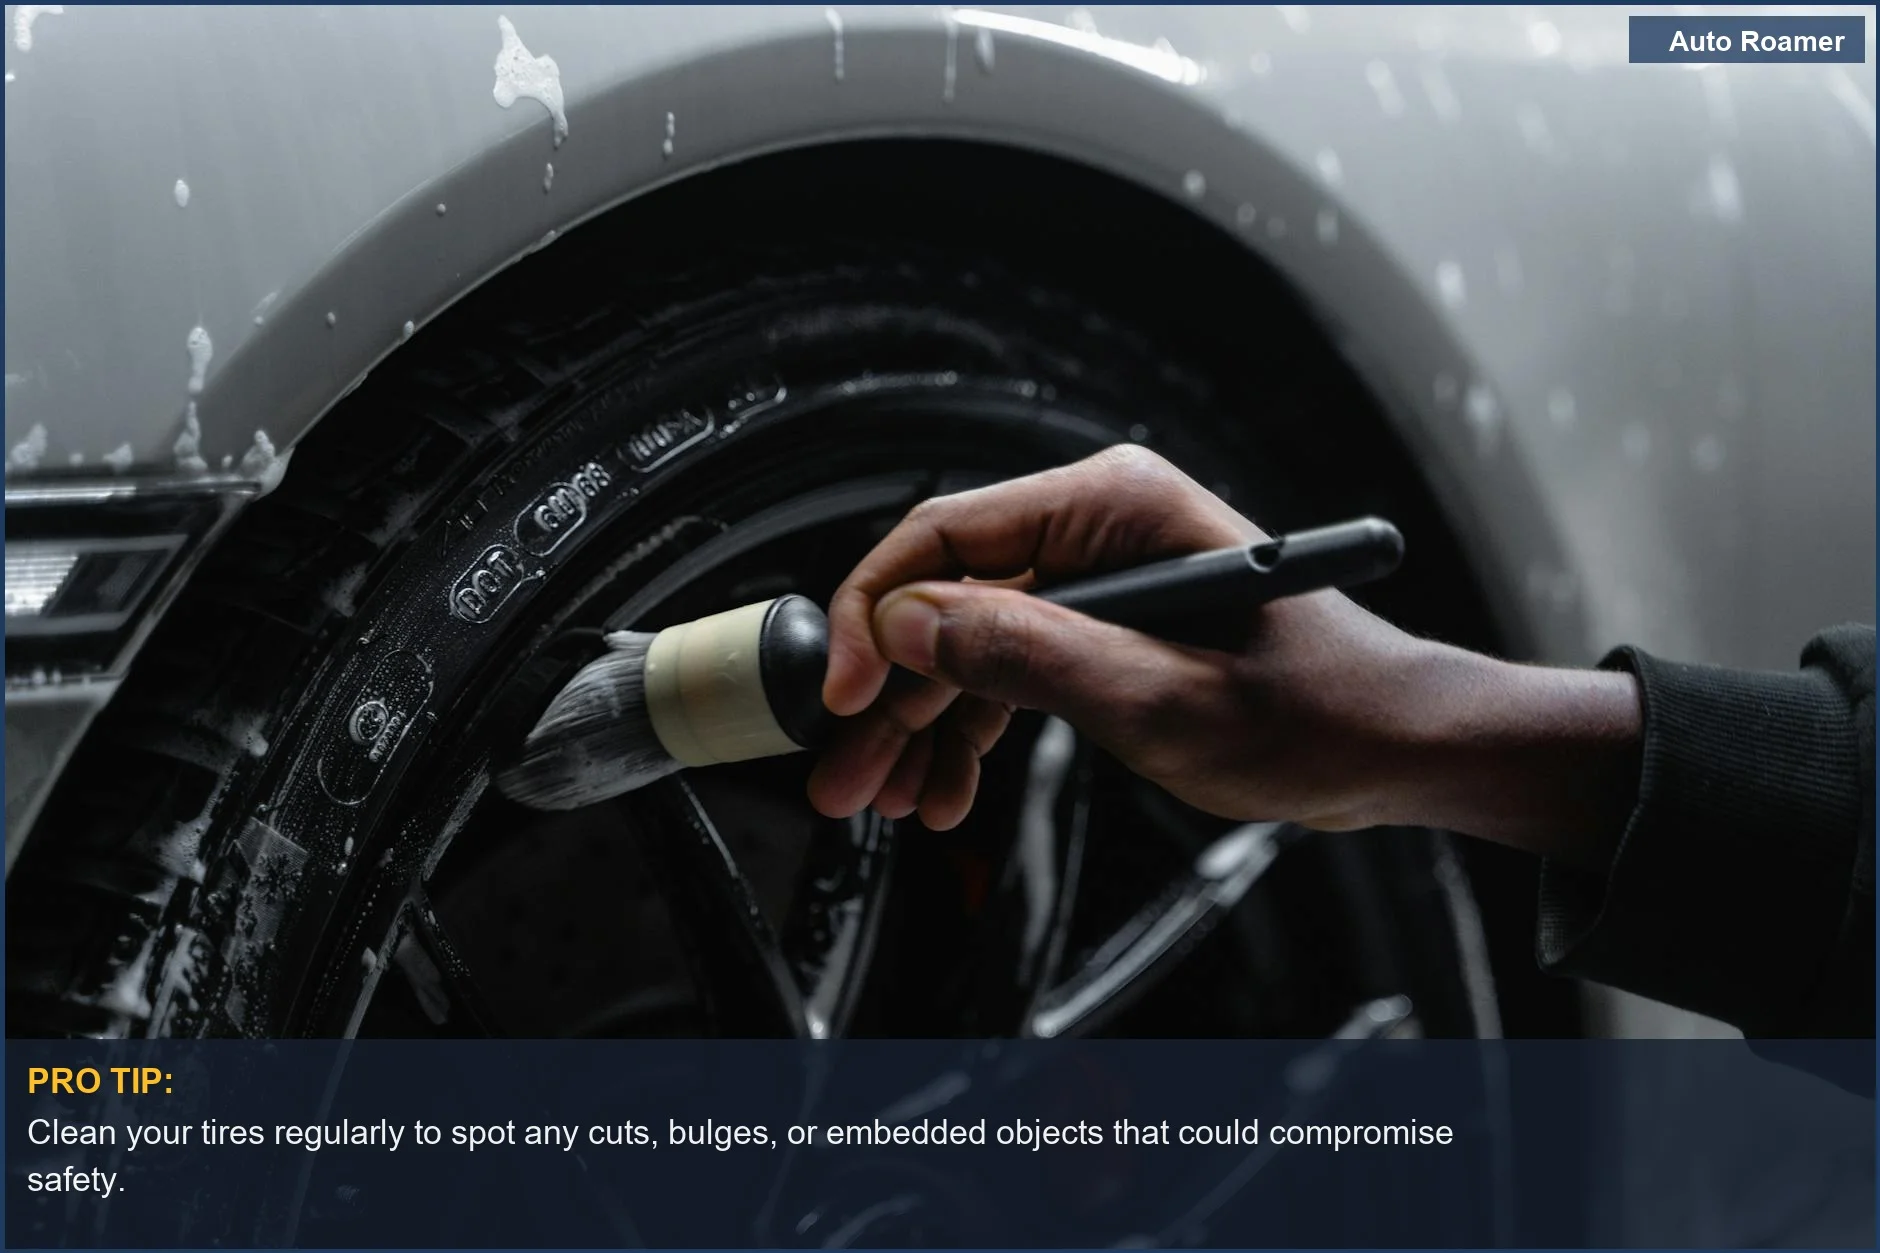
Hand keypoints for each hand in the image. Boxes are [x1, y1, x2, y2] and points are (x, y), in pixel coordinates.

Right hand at [808, 447, 1422, 829]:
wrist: (1390, 746)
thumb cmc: (1319, 710)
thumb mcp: (1162, 697)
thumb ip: (1031, 656)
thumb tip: (914, 625)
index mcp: (1113, 506)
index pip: (947, 537)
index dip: (876, 617)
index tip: (840, 693)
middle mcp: (1097, 529)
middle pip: (947, 600)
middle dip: (890, 695)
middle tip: (846, 775)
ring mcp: (1097, 580)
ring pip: (967, 645)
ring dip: (922, 727)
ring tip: (888, 802)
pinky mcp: (1102, 630)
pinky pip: (1008, 672)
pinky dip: (972, 733)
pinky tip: (946, 791)